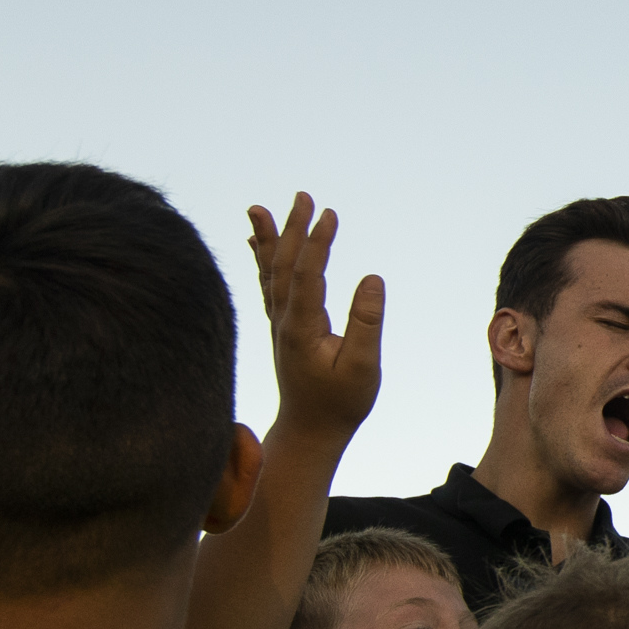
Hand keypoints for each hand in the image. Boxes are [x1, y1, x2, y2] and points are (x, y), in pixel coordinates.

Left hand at [245, 192, 386, 447]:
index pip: (308, 274)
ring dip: (267, 239)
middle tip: (302, 197)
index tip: (330, 214)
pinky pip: (267, 286)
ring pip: (269, 273)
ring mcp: (278, 324)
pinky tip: (255, 244)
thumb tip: (372, 277)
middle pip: (283, 265)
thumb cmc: (341, 404)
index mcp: (302, 328)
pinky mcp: (281, 329)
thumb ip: (366, 323)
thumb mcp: (363, 368)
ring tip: (258, 209)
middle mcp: (283, 321)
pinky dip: (261, 261)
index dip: (317, 243)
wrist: (310, 432)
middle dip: (292, 228)